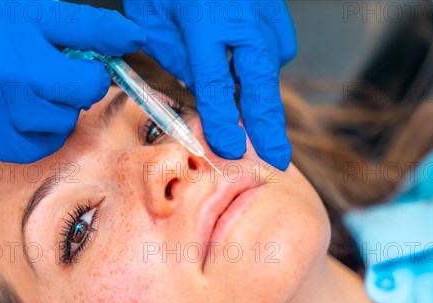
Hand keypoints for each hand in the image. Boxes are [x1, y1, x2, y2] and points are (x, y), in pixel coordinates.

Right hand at [0, 1, 144, 162]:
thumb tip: (130, 37)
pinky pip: (41, 145)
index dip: (111, 47)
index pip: (92, 34)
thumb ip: (77, 26)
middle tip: (55, 73)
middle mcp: (10, 68)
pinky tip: (17, 113)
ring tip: (27, 92)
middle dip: (80, 82)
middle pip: (86, 89)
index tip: (117, 47)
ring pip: (64, 120)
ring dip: (57, 109)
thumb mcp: (18, 11)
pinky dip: (39, 132)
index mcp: (18, 24)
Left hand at [123, 0, 296, 169]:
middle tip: (278, 158)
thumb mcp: (154, 17)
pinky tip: (249, 70)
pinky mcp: (276, 9)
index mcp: (203, 21)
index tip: (230, 149)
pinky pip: (278, 47)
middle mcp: (241, 18)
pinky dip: (266, 64)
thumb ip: (178, 56)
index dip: (222, 120)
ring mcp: (264, 11)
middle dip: (268, 125)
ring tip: (264, 129)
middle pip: (259, 82)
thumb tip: (202, 91)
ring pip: (270, 66)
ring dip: (264, 97)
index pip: (214, 84)